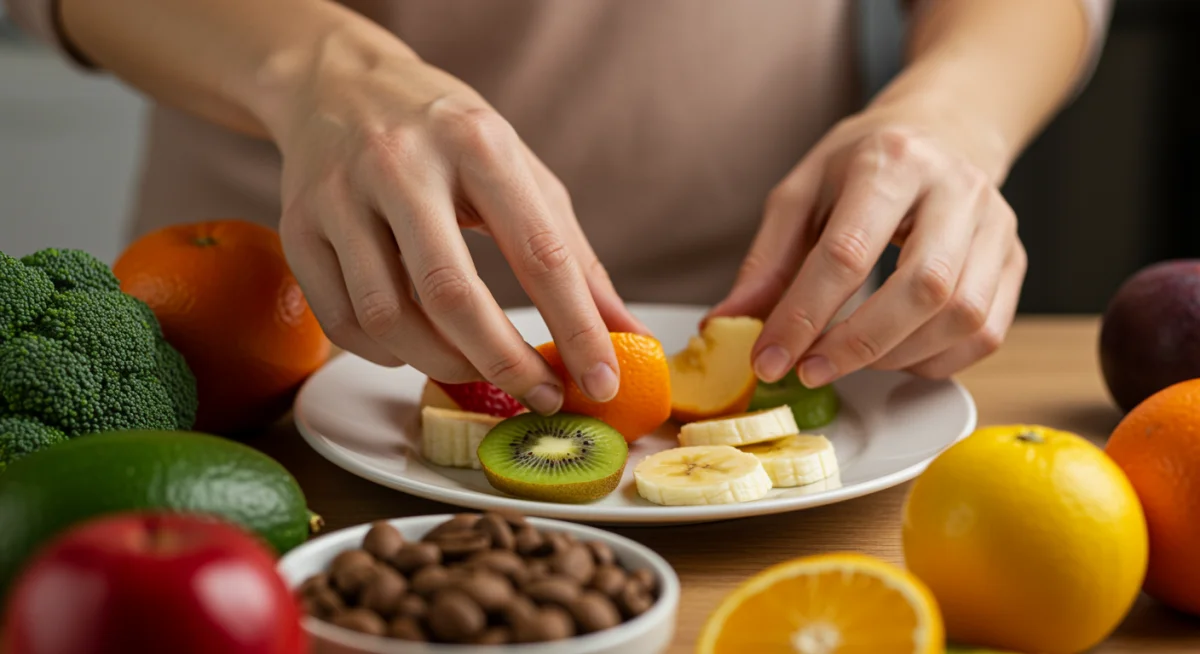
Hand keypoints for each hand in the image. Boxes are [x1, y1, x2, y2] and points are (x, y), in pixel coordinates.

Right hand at [267, 35, 643, 413]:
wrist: (337, 82)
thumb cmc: (447, 135)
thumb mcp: (520, 171)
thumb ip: (574, 255)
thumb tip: (624, 333)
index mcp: (477, 143)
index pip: (537, 252)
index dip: (576, 328)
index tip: (602, 382)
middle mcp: (402, 165)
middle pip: (452, 294)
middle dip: (504, 362)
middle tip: (538, 395)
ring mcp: (339, 196)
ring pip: (388, 317)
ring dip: (441, 364)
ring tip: (476, 369)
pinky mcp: (295, 226)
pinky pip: (341, 320)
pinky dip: (385, 354)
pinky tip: (415, 348)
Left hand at [711, 108, 1025, 384]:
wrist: (942, 129)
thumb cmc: (863, 164)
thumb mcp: (802, 193)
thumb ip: (767, 260)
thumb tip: (729, 322)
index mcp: (891, 162)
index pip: (848, 252)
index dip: (804, 316)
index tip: (769, 359)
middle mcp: (955, 189)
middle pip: (922, 288)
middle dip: (858, 345)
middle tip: (811, 371)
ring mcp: (996, 224)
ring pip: (962, 316)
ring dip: (897, 356)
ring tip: (849, 359)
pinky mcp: (1015, 259)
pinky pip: (987, 332)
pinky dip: (935, 361)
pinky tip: (894, 356)